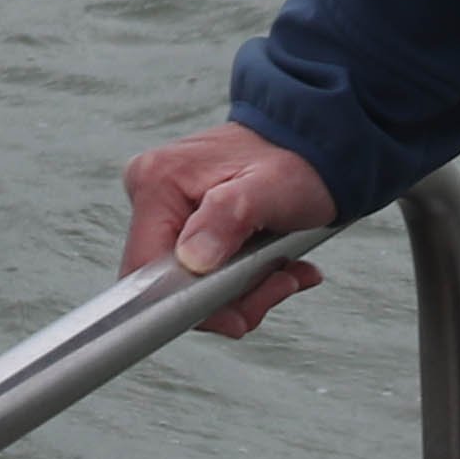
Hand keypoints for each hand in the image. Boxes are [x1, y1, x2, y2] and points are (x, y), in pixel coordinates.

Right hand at [115, 120, 340, 338]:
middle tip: (277, 283)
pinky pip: (207, 272)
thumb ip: (226, 219)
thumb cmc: (296, 160)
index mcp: (158, 181)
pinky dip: (248, 280)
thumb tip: (191, 261)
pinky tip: (280, 267)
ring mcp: (170, 209)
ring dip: (247, 291)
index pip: (145, 269)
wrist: (314, 145)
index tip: (236, 314)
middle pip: (170, 283)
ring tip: (286, 273)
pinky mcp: (188, 223)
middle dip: (230, 298)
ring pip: (192, 284)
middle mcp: (154, 193)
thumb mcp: (269, 189)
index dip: (187, 303)